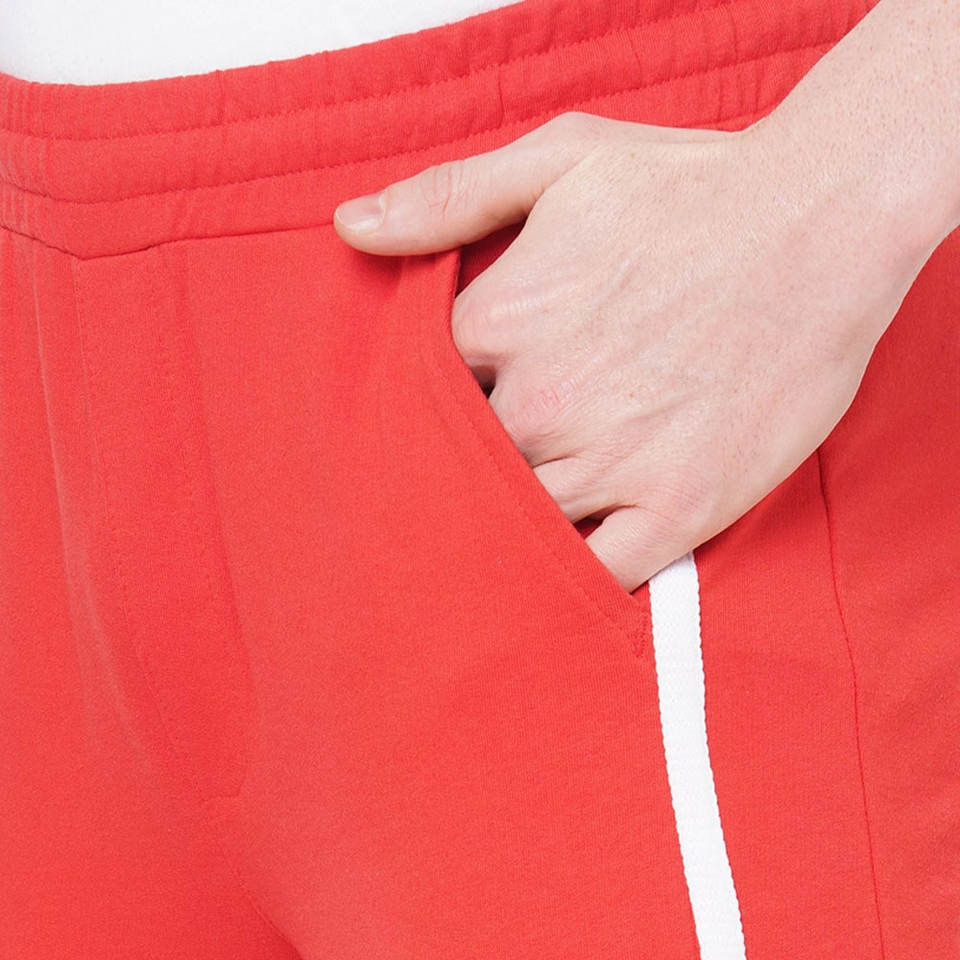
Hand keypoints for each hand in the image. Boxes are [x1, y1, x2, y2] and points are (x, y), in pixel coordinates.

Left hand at [332, 109, 922, 591]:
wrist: (823, 227)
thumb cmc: (691, 189)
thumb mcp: (563, 158)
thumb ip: (449, 198)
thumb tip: (350, 229)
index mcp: (502, 323)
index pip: (425, 394)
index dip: (435, 408)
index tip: (451, 414)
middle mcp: (542, 401)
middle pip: (465, 465)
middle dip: (463, 471)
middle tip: (475, 478)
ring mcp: (610, 461)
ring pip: (519, 522)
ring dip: (507, 528)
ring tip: (503, 534)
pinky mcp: (676, 507)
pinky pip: (596, 573)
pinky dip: (571, 580)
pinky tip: (556, 577)